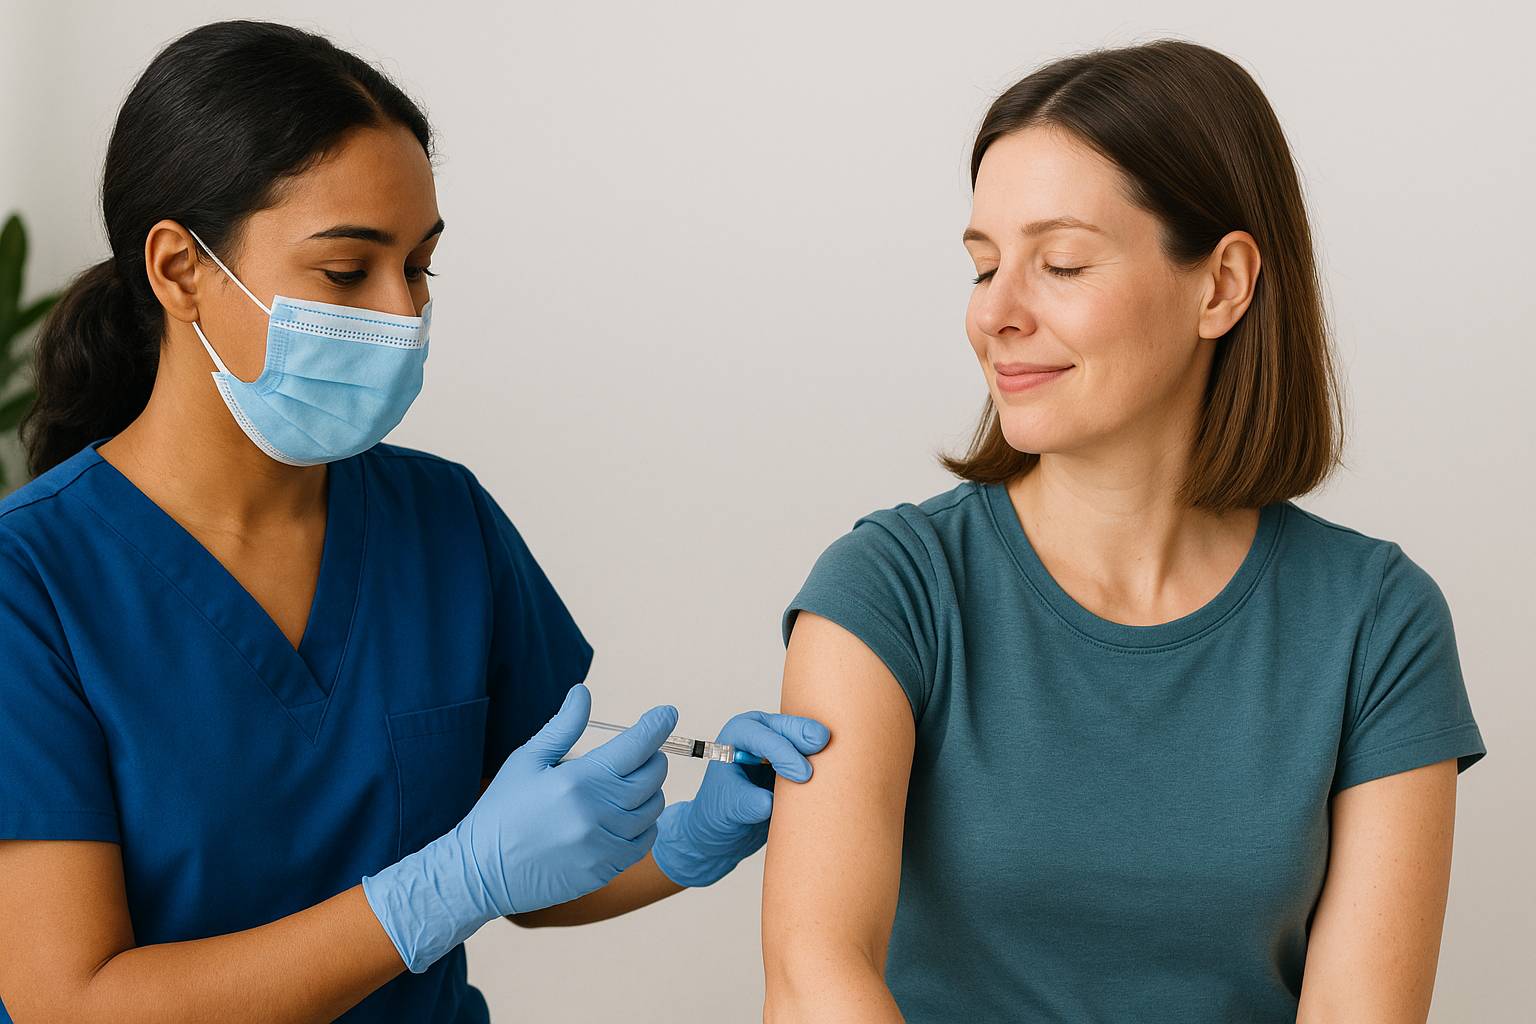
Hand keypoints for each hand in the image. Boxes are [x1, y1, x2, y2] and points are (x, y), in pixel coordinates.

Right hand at [362, 684, 674, 971]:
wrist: (481, 873)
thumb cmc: (501, 811)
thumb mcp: (526, 761)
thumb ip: (562, 727)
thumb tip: (583, 693)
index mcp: (578, 780)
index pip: (636, 746)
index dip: (657, 725)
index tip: (667, 713)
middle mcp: (596, 813)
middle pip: (652, 776)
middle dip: (652, 757)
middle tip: (640, 753)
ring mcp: (603, 845)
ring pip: (653, 809)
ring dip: (649, 791)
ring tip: (627, 785)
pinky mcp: (605, 870)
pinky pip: (644, 841)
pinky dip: (644, 824)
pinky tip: (626, 816)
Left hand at [651, 711, 829, 887]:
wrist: (725, 832)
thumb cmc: (717, 814)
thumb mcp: (726, 810)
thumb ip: (745, 804)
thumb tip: (768, 802)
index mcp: (739, 736)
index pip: (762, 736)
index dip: (782, 751)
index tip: (801, 773)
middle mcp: (761, 734)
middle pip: (787, 727)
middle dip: (805, 733)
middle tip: (823, 743)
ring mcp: (782, 747)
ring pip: (804, 739)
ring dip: (820, 747)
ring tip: (837, 757)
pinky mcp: (797, 763)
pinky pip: (814, 758)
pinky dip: (825, 763)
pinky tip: (838, 772)